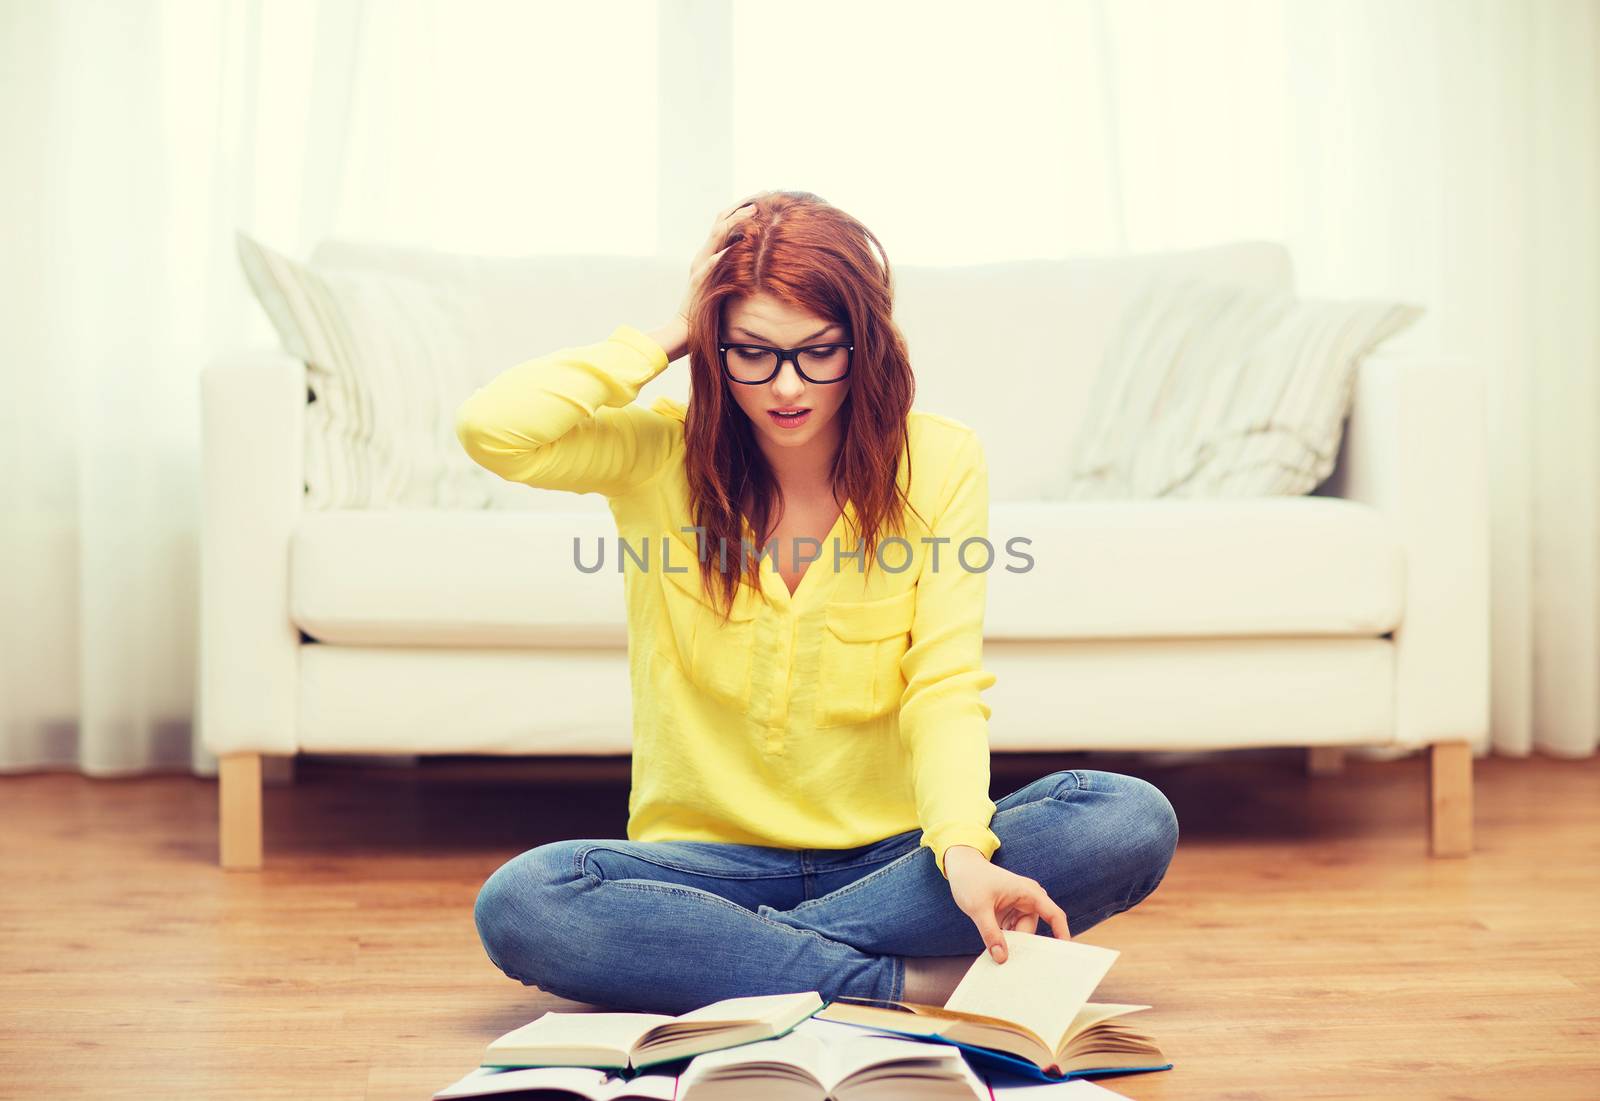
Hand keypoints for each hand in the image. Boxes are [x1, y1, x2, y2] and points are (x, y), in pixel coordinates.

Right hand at [676, 198, 759, 323]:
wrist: (685, 327)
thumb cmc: (708, 307)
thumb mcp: (723, 280)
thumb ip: (732, 265)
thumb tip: (752, 253)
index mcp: (709, 253)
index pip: (724, 222)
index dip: (741, 208)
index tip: (762, 197)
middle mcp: (703, 254)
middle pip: (720, 221)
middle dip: (741, 206)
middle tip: (762, 195)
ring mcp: (700, 267)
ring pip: (716, 237)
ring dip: (735, 222)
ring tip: (754, 212)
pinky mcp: (699, 282)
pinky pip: (710, 265)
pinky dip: (722, 254)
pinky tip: (735, 247)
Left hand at [943, 846, 1070, 963]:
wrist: (960, 867)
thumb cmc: (971, 879)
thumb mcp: (978, 908)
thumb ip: (990, 933)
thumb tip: (1001, 958)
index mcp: (1029, 892)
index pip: (1054, 915)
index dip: (1062, 933)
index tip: (1064, 953)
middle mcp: (1028, 900)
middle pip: (1032, 931)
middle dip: (1023, 946)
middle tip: (1013, 965)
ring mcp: (1019, 907)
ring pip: (1021, 934)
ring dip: (1012, 944)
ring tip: (999, 957)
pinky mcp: (1010, 913)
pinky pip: (1012, 932)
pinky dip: (1005, 941)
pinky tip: (996, 950)